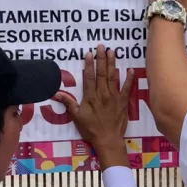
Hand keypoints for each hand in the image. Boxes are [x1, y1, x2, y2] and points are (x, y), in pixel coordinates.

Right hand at [54, 45, 135, 168]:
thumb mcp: (77, 117)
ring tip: (112, 51)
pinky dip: (129, 79)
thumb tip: (56, 93)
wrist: (108, 140)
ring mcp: (114, 97)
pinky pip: (127, 88)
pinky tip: (130, 69)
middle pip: (101, 73)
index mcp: (91, 97)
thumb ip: (68, 103)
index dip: (89, 64)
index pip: (89, 77)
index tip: (89, 53)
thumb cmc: (91, 129)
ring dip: (112, 64)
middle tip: (101, 46)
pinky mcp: (123, 102)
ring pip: (113, 77)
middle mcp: (103, 94)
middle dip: (101, 59)